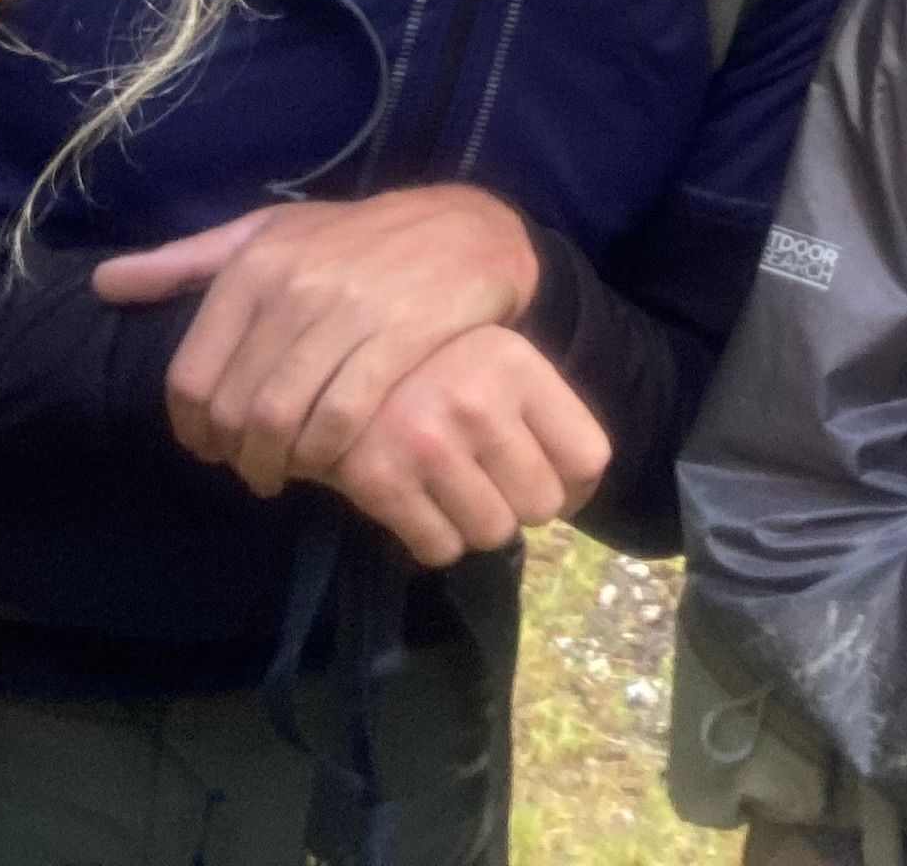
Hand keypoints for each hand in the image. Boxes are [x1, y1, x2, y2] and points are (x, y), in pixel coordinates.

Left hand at [94, 186, 540, 496]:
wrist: (468, 228)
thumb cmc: (358, 238)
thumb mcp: (270, 233)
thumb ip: (186, 261)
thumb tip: (104, 284)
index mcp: (254, 264)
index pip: (192, 374)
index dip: (191, 428)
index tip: (208, 447)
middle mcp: (295, 286)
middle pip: (236, 405)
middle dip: (235, 453)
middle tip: (250, 470)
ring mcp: (350, 312)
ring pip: (284, 417)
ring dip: (277, 463)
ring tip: (285, 473)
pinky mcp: (401, 339)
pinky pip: (344, 417)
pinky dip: (326, 452)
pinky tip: (328, 461)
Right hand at [314, 325, 609, 567]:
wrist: (317, 364)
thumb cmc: (423, 365)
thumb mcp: (490, 358)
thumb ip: (537, 409)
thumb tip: (580, 487)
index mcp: (516, 364)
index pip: (589, 456)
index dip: (576, 484)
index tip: (550, 482)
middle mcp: (478, 401)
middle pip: (543, 505)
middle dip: (519, 503)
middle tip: (488, 483)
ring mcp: (427, 442)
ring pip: (494, 533)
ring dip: (476, 525)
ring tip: (451, 491)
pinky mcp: (379, 480)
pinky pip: (440, 549)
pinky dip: (433, 539)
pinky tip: (417, 504)